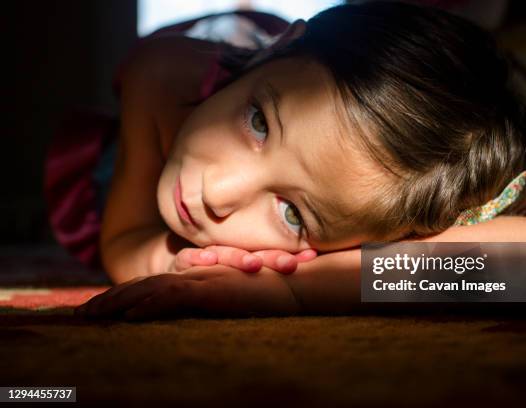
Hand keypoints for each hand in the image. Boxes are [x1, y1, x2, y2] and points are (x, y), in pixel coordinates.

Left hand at [75, 265, 299, 319]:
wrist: (289, 284)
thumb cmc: (262, 291)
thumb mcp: (227, 295)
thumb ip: (204, 296)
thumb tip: (182, 306)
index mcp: (192, 278)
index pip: (150, 285)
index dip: (123, 295)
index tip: (100, 308)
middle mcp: (191, 276)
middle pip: (142, 285)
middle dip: (109, 299)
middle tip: (82, 313)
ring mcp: (199, 281)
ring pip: (149, 289)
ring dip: (118, 302)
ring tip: (93, 315)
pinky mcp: (210, 290)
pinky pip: (173, 297)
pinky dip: (150, 306)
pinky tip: (130, 317)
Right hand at [169, 245, 316, 273]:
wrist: (175, 279)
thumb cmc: (215, 283)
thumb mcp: (242, 286)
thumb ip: (269, 283)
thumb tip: (309, 278)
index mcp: (245, 259)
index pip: (270, 254)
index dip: (289, 254)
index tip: (311, 256)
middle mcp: (226, 256)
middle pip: (250, 253)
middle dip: (270, 257)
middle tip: (290, 264)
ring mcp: (203, 258)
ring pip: (221, 253)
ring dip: (237, 258)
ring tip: (253, 264)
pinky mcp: (179, 264)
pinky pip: (186, 258)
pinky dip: (196, 259)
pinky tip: (207, 260)